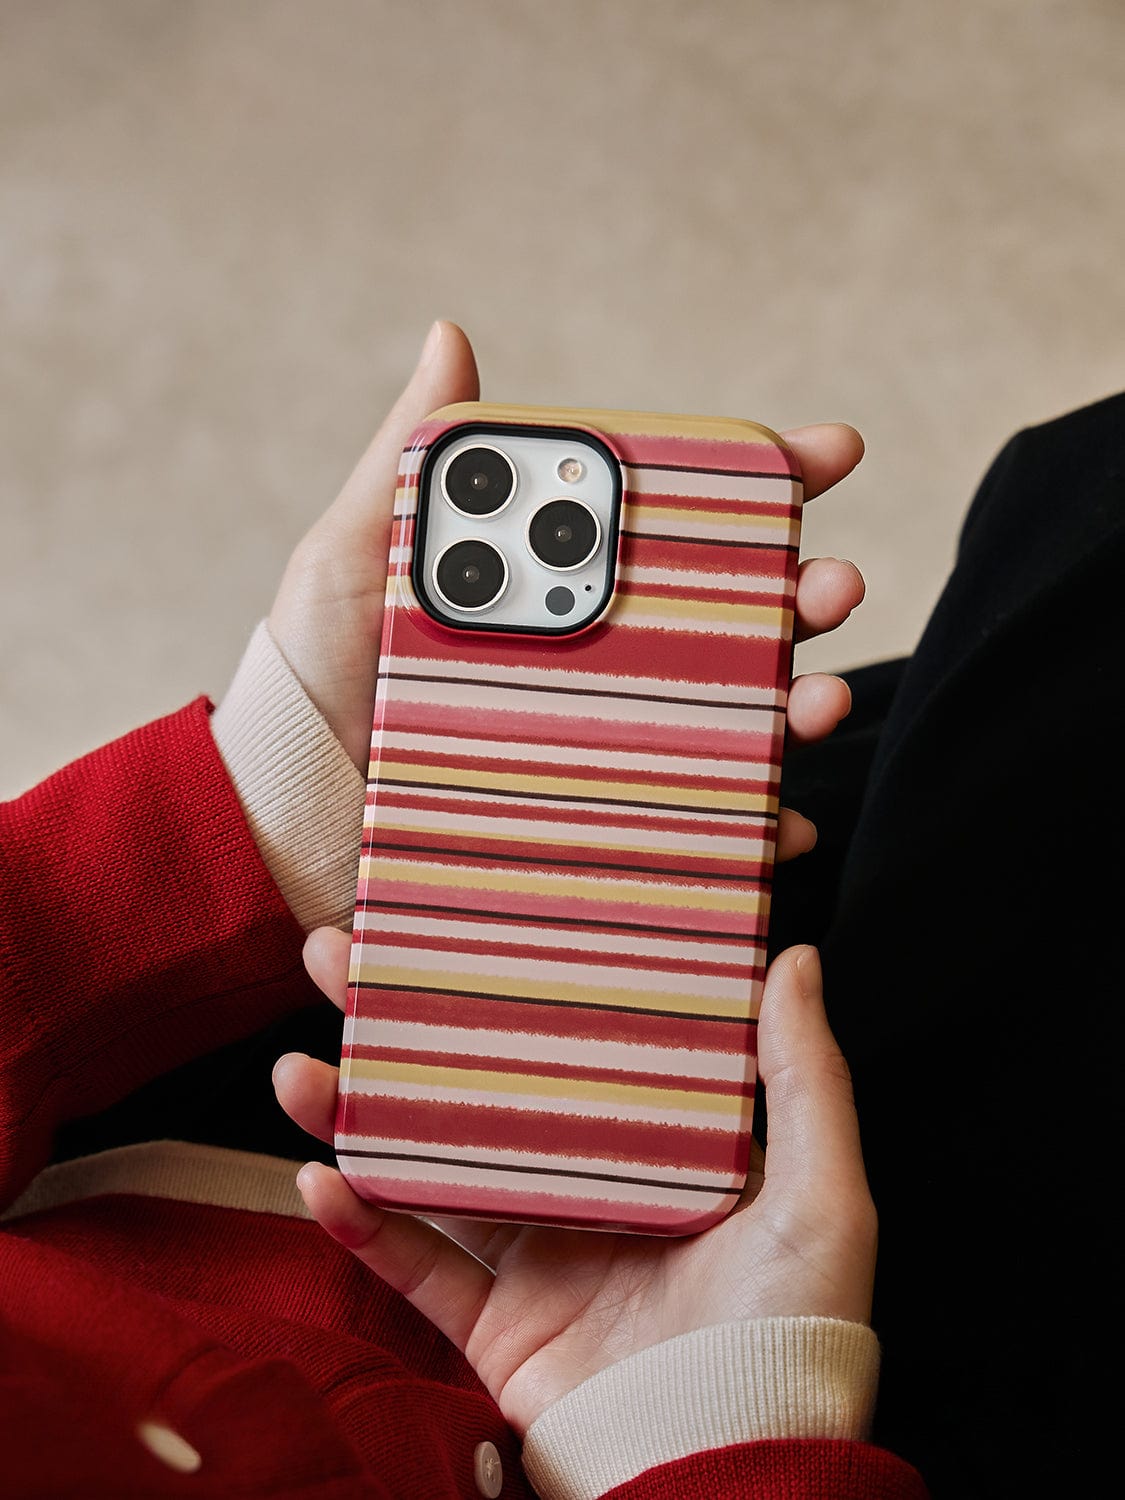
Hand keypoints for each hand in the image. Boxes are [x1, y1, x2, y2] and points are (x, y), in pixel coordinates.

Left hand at [267, 319, 865, 857]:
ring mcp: (609, 736)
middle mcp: (600, 652)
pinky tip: (777, 819)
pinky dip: (748, 817)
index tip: (826, 453)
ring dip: (801, 701)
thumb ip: (406, 461)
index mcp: (558, 577)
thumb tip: (450, 338)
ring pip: (736, 713)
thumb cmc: (317, 670)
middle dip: (807, 593)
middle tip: (833, 587)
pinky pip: (694, 817)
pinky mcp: (602, 817)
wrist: (287, 804)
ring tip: (817, 703)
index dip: (762, 482)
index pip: (677, 519)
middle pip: (734, 615)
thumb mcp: (353, 555)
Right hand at [274, 940, 875, 1435]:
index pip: (573, 1039)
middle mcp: (586, 1189)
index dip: (515, 978)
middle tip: (341, 961)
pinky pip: (414, 1268)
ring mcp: (535, 1256)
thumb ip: (806, 1076)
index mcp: (656, 1147)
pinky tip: (319, 1180)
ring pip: (427, 1168)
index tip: (464, 918)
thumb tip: (795, 958)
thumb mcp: (821, 1191)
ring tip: (298, 1069)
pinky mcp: (496, 1327)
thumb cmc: (795, 1328)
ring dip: (357, 1116)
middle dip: (402, 1025)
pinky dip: (362, 1228)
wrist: (738, 1464)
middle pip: (476, 1088)